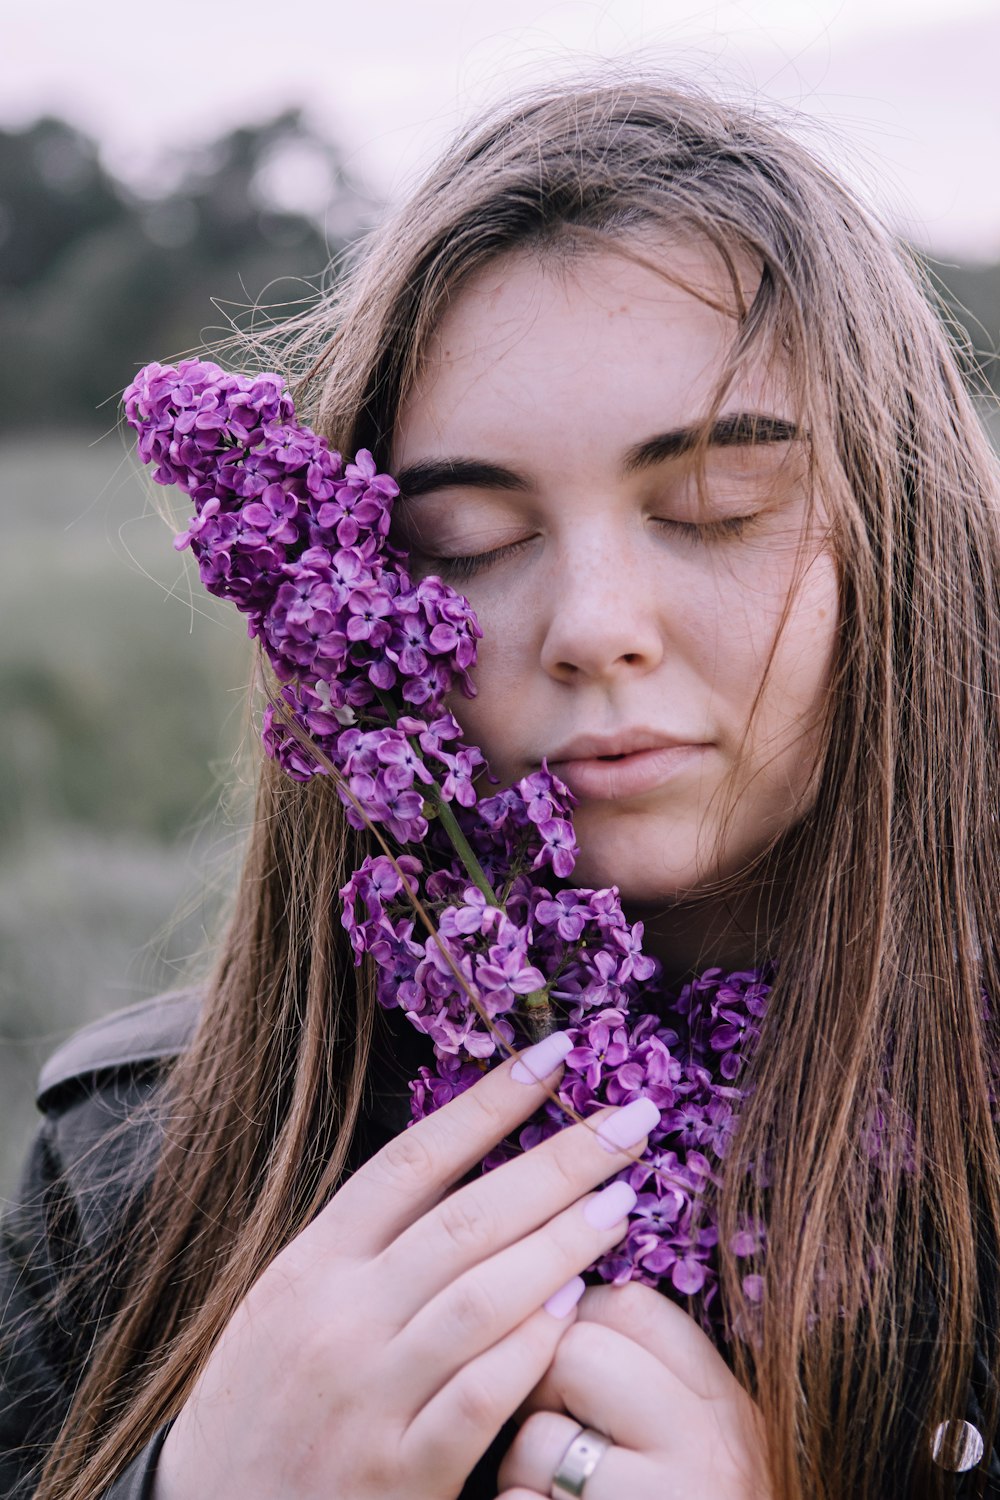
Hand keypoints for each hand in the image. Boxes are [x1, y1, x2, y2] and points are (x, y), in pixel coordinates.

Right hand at [154, 1035, 659, 1499]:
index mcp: (310, 1265)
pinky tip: (578, 1308)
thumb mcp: (287, 1301)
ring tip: (621, 1202)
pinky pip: (481, 1397)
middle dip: (559, 1161)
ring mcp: (369, 1397)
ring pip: (483, 1296)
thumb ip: (366, 1243)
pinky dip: (533, 1345)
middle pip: (466, 1218)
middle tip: (631, 1122)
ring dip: (562, 1243)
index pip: (413, 1161)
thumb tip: (465, 1167)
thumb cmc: (260, 1401)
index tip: (554, 1057)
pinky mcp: (397, 1472)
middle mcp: (338, 1318)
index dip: (490, 1104)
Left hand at [496, 1280, 770, 1498]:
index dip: (580, 1320)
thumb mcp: (697, 1438)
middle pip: (577, 1352)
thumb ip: (650, 1368)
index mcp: (727, 1407)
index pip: (632, 1306)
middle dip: (544, 1384)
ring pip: (538, 1434)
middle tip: (561, 1428)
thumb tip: (566, 1288)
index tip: (575, 1363)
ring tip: (558, 1496)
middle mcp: (707, 1451)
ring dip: (522, 1466)